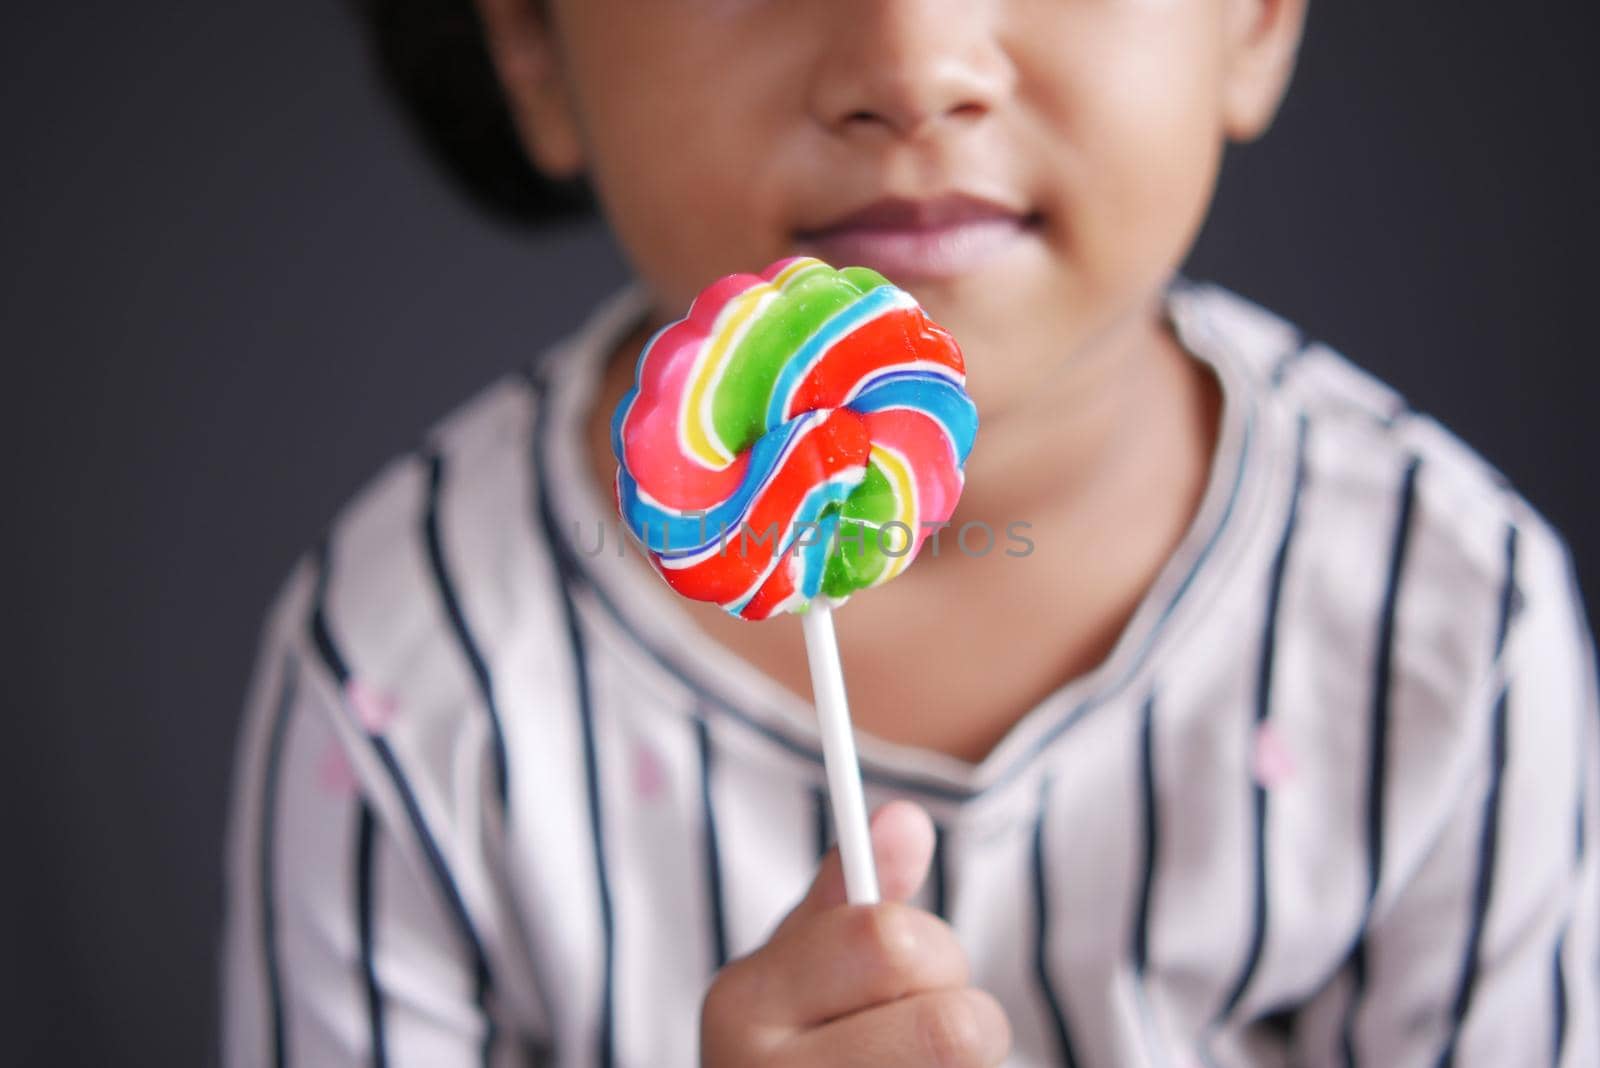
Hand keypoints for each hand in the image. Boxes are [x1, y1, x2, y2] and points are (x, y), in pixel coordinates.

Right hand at [700, 801, 1011, 1066]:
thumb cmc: (804, 1044)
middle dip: (961, 1016)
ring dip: (967, 1066)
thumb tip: (903, 816)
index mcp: (739, 1004)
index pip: (889, 940)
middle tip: (923, 1033)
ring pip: (969, 1066)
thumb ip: (857, 896)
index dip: (929, 950)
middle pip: (952, 1026)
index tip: (915, 963)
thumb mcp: (809, 965)